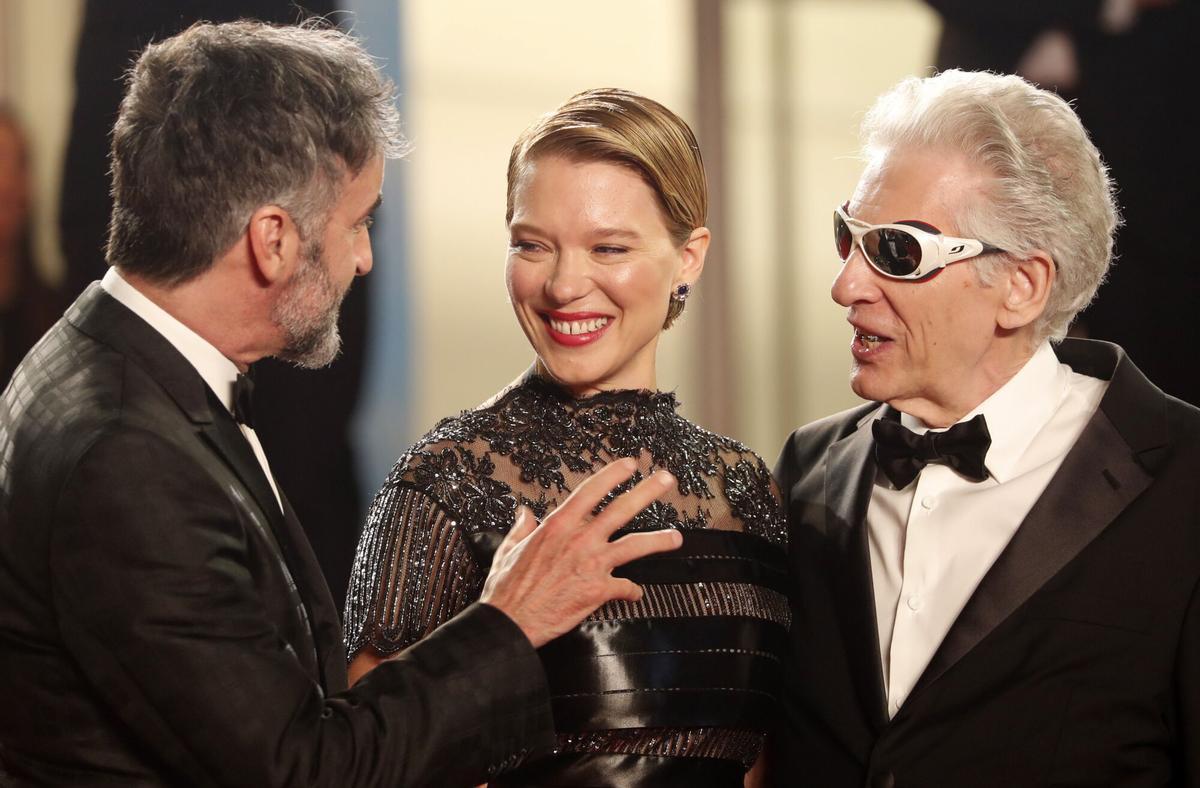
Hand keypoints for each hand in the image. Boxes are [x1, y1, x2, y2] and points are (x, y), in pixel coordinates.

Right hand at [480, 458, 681, 647]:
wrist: (511, 621)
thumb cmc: (508, 588)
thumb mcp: (509, 549)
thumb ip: (521, 528)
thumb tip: (525, 513)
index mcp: (558, 525)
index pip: (591, 491)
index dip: (613, 475)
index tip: (629, 465)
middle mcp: (579, 540)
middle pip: (621, 509)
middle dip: (647, 492)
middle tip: (666, 480)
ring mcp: (592, 564)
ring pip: (635, 545)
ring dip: (658, 540)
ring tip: (676, 537)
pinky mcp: (598, 590)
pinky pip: (625, 587)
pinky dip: (632, 590)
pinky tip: (636, 592)